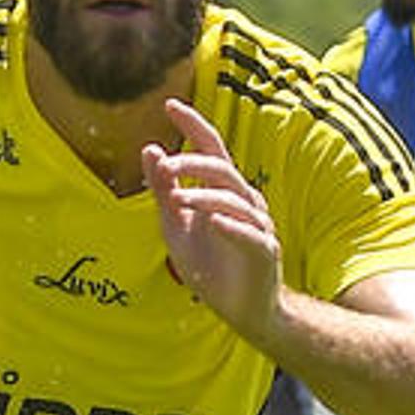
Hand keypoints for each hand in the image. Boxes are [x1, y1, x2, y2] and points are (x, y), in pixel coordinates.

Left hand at [143, 98, 280, 335]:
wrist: (242, 309)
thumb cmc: (211, 266)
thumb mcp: (176, 226)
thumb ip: (163, 191)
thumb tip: (150, 149)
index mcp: (224, 191)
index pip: (211, 148)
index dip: (193, 125)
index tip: (170, 105)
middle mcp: (245, 201)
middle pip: (222, 169)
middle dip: (193, 162)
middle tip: (166, 165)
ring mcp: (258, 225)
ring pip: (232, 199)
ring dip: (203, 196)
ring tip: (176, 197)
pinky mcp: (264, 252)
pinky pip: (249, 234)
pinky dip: (231, 227)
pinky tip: (213, 223)